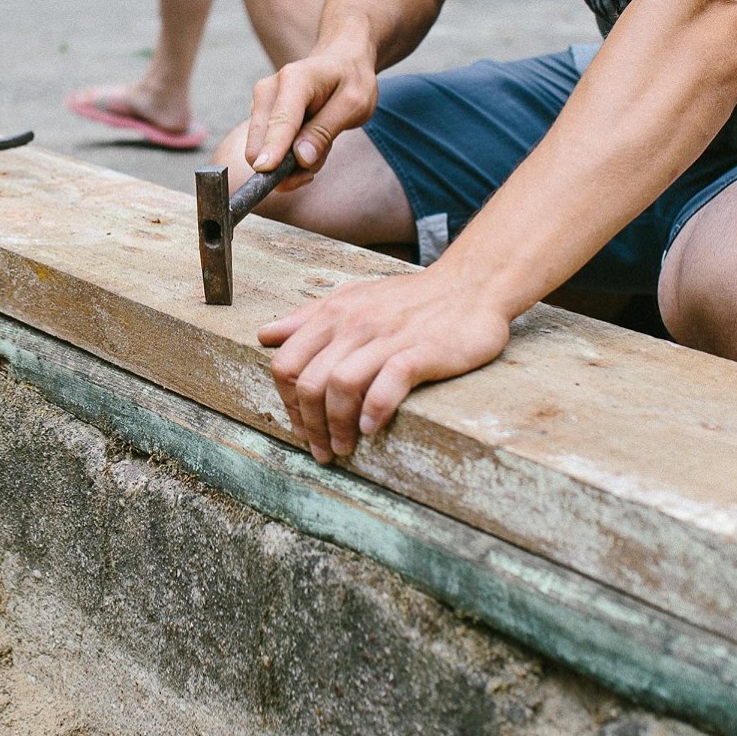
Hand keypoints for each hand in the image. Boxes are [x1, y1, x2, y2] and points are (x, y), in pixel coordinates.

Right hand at [241, 36, 378, 190]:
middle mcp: (268, 91)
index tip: (265, 170)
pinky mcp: (259, 118)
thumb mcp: (354, 105)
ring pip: (263, 153)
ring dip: (292, 164)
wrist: (340, 62)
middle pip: (259, 143)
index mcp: (295, 80)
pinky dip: (289, 157)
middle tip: (314, 169)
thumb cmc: (350, 81)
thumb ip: (325, 131)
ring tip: (319, 146)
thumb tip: (300, 159)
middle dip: (286, 168)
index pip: (280, 120)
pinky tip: (309, 142)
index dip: (273, 148)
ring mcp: (260, 104)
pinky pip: (268, 151)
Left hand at [261, 268, 512, 462]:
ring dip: (336, 426)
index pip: (286, 363)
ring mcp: (387, 337)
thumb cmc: (411, 299)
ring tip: (344, 447)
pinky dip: (373, 411)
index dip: (286, 402)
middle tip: (321, 449)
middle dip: (309, 425)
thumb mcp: (353, 298)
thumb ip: (308, 318)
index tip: (300, 426)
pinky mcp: (421, 351)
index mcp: (334, 313)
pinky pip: (386, 384)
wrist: (471, 285)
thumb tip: (265, 335)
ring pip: (340, 385)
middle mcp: (355, 324)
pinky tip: (371, 428)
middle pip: (309, 381)